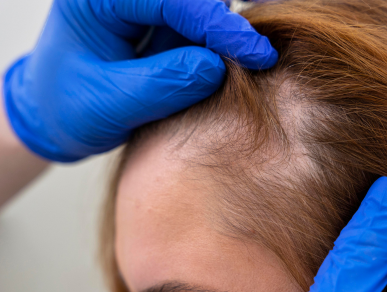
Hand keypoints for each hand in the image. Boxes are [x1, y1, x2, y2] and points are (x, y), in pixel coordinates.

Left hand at [2, 0, 276, 161]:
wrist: (56, 114)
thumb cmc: (70, 108)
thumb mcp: (111, 104)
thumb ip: (163, 84)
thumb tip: (217, 66)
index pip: (173, 0)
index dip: (219, 27)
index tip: (258, 56)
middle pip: (194, 0)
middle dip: (226, 27)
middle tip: (259, 60)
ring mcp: (145, 6)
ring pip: (202, 8)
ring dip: (224, 35)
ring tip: (245, 66)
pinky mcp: (159, 20)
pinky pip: (199, 23)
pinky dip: (218, 42)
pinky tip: (231, 63)